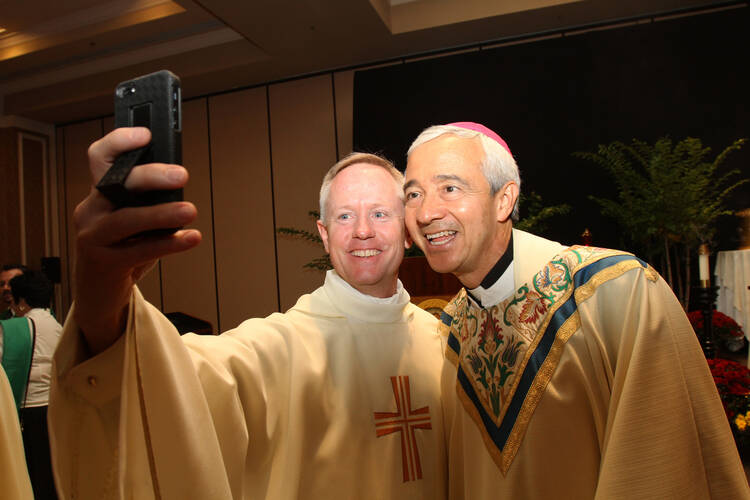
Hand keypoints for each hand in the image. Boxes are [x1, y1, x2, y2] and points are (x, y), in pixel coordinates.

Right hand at [73, 127, 200, 353]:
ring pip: (128, 219)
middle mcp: (91, 210)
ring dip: (162, 214)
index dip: (119, 142)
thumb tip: (179, 180)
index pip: (100, 158)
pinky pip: (141, 250)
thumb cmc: (124, 247)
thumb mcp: (134, 218)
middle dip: (151, 176)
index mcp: (99, 193)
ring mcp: (94, 237)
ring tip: (191, 211)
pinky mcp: (105, 263)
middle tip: (182, 175)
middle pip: (117, 183)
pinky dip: (169, 243)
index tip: (146, 135)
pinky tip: (191, 238)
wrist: (101, 291)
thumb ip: (148, 199)